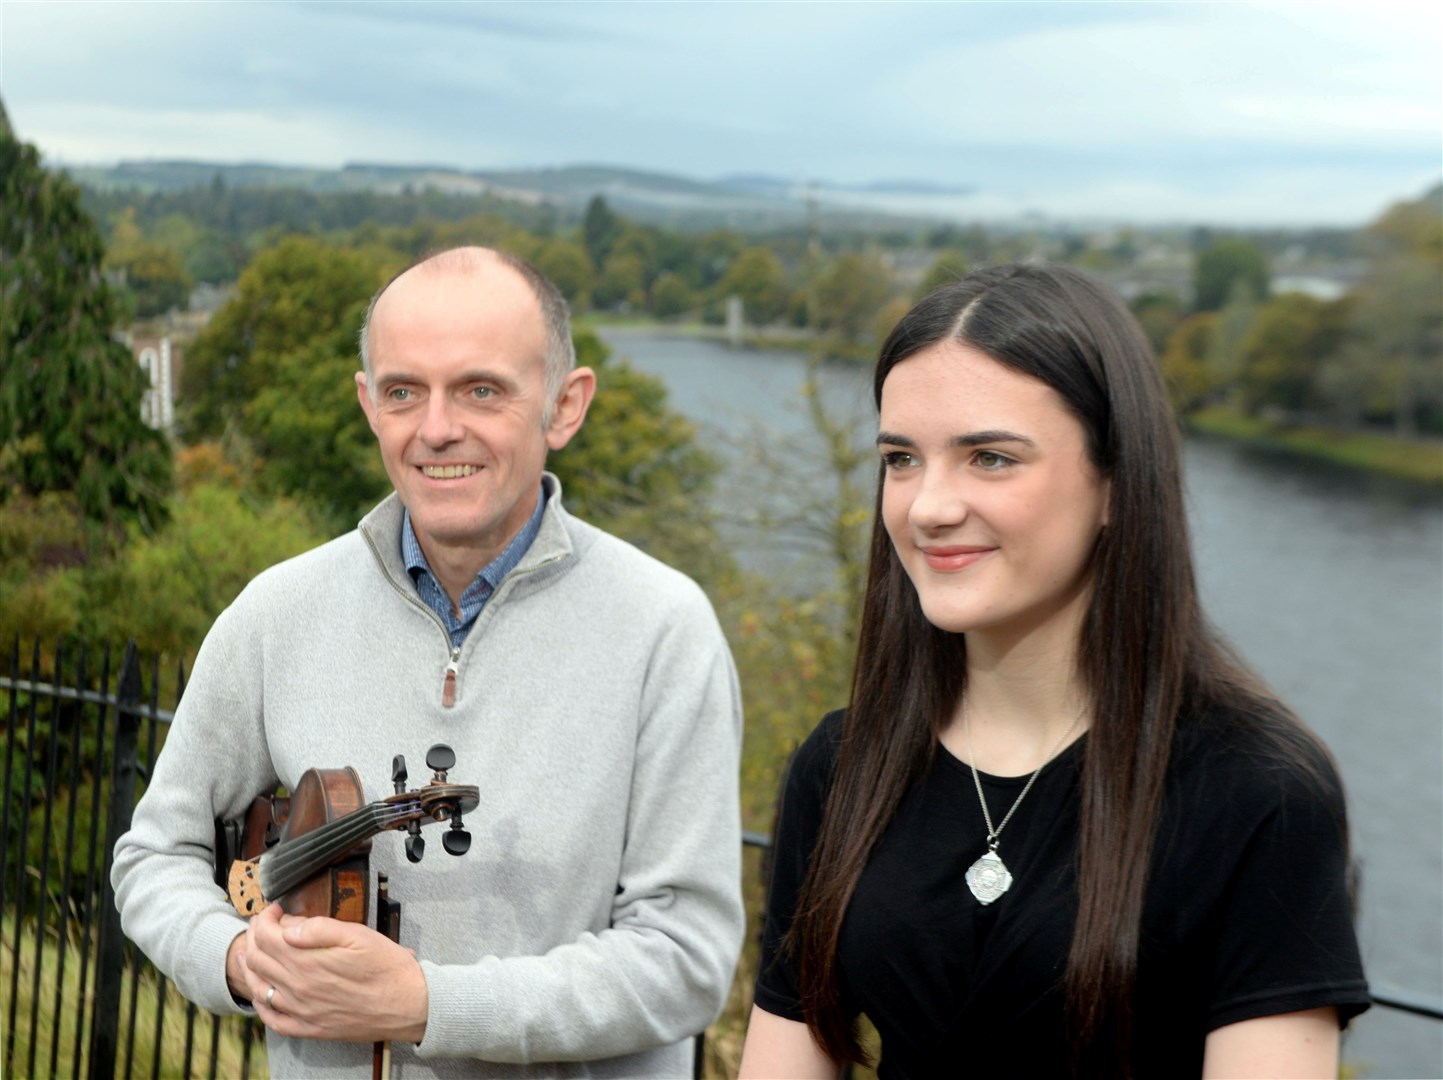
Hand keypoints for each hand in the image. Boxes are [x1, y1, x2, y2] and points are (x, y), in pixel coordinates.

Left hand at [239, 903, 428, 1043]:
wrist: (408, 1004)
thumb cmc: (388, 967)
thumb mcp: (359, 935)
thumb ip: (320, 929)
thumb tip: (288, 927)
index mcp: (309, 962)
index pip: (267, 936)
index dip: (265, 918)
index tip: (275, 909)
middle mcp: (299, 988)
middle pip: (258, 959)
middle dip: (254, 936)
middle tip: (262, 924)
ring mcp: (301, 1011)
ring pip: (259, 988)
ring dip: (250, 966)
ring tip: (252, 951)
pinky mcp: (309, 1028)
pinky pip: (272, 1018)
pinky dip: (260, 1003)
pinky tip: (261, 993)